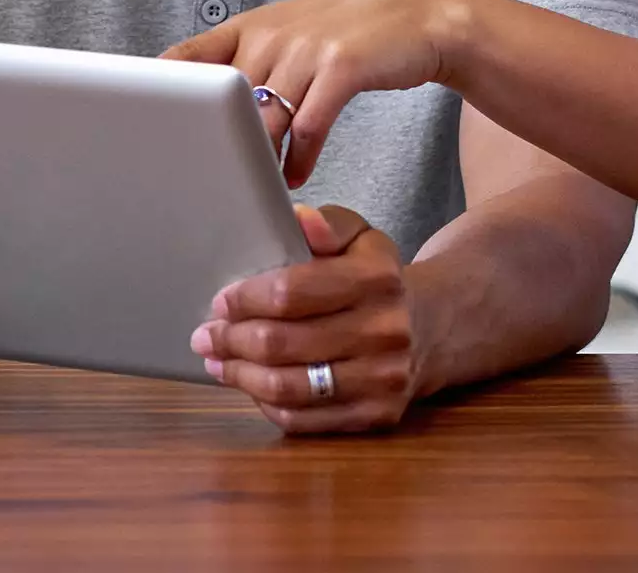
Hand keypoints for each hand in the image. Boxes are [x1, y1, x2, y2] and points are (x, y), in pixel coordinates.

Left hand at [165, 0, 454, 187]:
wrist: (420, 16)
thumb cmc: (349, 31)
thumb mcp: (292, 32)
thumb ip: (252, 62)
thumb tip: (208, 109)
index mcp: (252, 26)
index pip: (188, 58)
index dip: (163, 95)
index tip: (147, 133)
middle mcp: (272, 35)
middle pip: (223, 106)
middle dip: (216, 149)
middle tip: (209, 187)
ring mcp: (307, 49)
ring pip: (263, 122)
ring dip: (258, 164)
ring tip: (255, 193)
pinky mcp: (342, 68)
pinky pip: (309, 128)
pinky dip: (299, 160)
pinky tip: (295, 177)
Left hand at [191, 205, 420, 433]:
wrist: (431, 327)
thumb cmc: (377, 279)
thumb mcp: (360, 238)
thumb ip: (328, 224)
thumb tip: (299, 219)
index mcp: (376, 278)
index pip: (290, 292)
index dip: (245, 299)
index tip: (221, 301)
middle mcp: (385, 331)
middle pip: (282, 343)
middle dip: (232, 339)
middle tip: (206, 335)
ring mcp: (383, 378)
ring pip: (289, 386)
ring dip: (241, 375)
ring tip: (219, 362)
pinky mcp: (377, 415)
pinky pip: (304, 418)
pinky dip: (267, 403)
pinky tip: (252, 386)